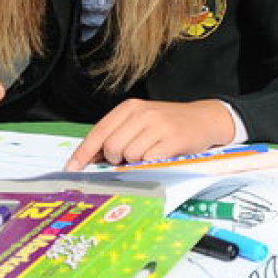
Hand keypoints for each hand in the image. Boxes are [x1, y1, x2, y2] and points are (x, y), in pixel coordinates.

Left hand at [64, 98, 236, 169]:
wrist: (205, 119)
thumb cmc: (169, 124)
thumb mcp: (141, 122)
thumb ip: (116, 135)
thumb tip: (89, 158)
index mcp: (130, 108)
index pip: (99, 132)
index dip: (83, 153)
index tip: (71, 169)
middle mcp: (142, 113)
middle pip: (111, 147)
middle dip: (116, 159)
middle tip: (131, 156)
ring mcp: (158, 125)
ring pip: (129, 156)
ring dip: (136, 162)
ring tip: (150, 153)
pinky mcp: (173, 139)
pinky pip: (148, 161)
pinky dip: (150, 164)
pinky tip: (160, 156)